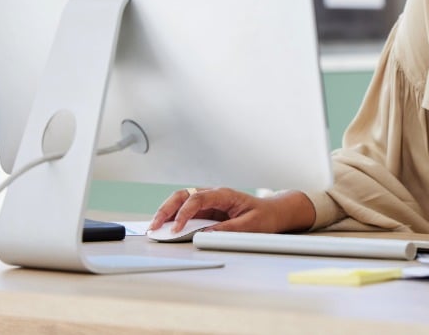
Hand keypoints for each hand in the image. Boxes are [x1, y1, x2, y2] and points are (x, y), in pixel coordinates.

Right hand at [149, 187, 315, 233]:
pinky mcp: (207, 210)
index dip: (184, 213)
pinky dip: (174, 218)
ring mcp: (209, 201)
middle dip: (166, 209)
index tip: (175, 229)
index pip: (197, 199)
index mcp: (224, 194)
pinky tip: (165, 227)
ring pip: (181, 201)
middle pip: (183, 195)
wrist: (274, 212)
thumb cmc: (264, 216)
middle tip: (154, 226)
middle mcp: (214, 195)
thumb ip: (229, 229)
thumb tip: (205, 234)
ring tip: (154, 228)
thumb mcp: (251, 225)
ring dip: (167, 213)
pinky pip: (187, 211)